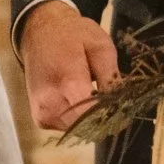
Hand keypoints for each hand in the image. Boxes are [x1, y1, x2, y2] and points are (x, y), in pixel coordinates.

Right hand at [22, 0, 119, 130]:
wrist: (40, 33)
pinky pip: (68, 127)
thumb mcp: (101, 47)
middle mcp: (50, 102)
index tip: (124, 107)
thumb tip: (122, 107)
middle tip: (112, 99)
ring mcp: (42, 112)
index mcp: (67, 81)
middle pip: (88, 126)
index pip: (94, 114)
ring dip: (90, 118)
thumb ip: (111, 79)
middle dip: (104, 117)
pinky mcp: (40, 119)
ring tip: (91, 93)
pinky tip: (77, 98)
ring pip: (79, 129)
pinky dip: (78, 118)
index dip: (113, 114)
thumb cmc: (73, 36)